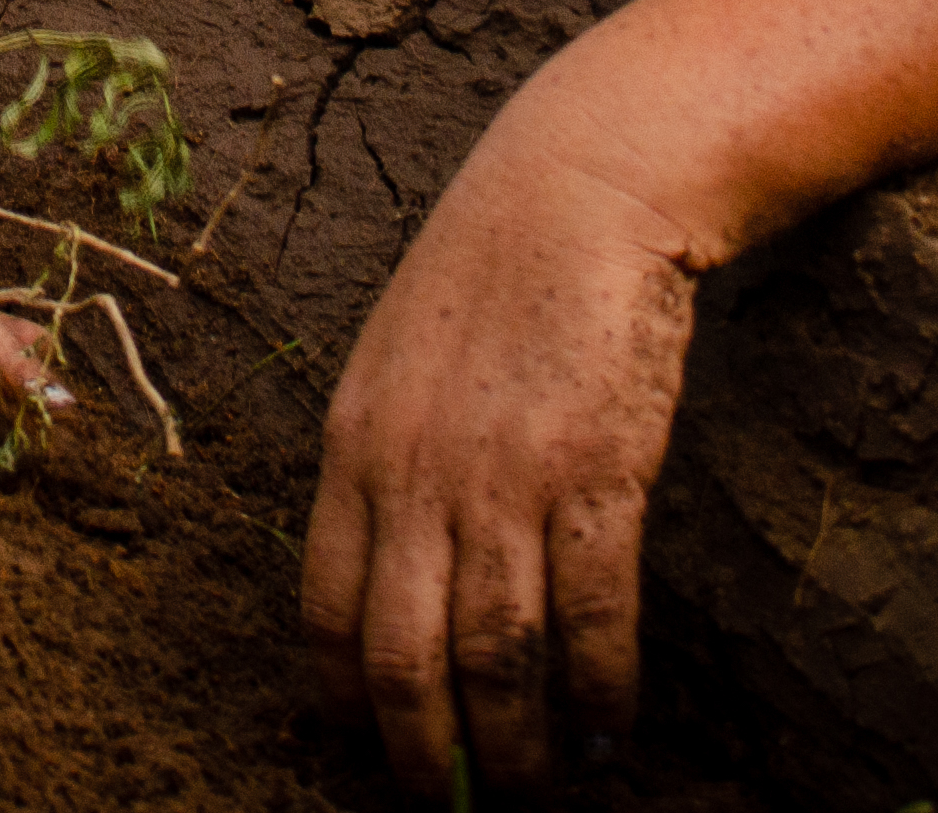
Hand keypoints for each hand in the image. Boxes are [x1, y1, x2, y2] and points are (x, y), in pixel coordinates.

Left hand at [299, 129, 701, 793]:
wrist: (580, 185)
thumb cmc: (491, 272)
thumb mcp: (398, 362)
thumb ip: (387, 460)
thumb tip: (394, 566)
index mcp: (353, 449)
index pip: (323, 613)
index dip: (342, 704)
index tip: (367, 756)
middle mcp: (414, 475)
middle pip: (403, 660)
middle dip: (428, 760)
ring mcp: (502, 477)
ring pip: (497, 659)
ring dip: (520, 750)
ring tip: (543, 799)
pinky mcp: (595, 471)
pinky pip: (591, 616)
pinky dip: (602, 691)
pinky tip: (614, 732)